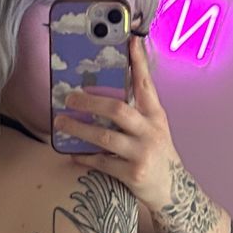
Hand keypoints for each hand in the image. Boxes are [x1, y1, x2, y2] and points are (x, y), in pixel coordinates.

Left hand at [56, 36, 180, 211]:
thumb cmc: (157, 155)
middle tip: (69, 97)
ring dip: (78, 128)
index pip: (146, 84)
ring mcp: (141, 153)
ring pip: (105, 137)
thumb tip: (105, 93)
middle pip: (118, 110)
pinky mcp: (132, 174)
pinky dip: (85, 156)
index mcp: (156, 115)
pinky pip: (102, 162)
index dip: (138, 62)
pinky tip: (72, 153)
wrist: (172, 191)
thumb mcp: (154, 129)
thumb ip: (137, 112)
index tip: (130, 41)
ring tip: (60, 122)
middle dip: (90, 102)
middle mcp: (150, 131)